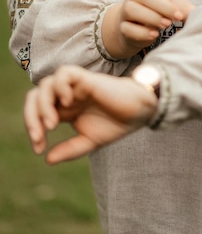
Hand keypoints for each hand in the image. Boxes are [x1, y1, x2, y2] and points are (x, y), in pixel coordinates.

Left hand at [24, 65, 156, 163]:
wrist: (139, 112)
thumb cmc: (116, 124)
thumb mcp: (90, 142)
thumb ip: (69, 150)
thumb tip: (47, 160)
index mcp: (64, 109)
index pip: (36, 112)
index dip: (33, 129)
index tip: (39, 149)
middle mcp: (66, 95)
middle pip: (35, 97)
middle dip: (31, 117)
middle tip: (40, 136)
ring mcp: (75, 86)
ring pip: (45, 85)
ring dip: (43, 105)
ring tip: (53, 124)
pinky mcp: (86, 78)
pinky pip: (64, 73)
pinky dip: (60, 86)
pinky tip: (67, 102)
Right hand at [102, 0, 194, 58]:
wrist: (134, 24)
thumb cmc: (156, 10)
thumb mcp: (170, 4)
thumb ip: (183, 8)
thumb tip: (200, 14)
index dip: (167, 4)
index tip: (180, 15)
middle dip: (159, 8)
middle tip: (171, 21)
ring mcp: (124, 11)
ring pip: (131, 10)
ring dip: (150, 18)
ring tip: (164, 26)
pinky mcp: (121, 28)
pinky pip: (127, 28)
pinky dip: (140, 33)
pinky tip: (153, 35)